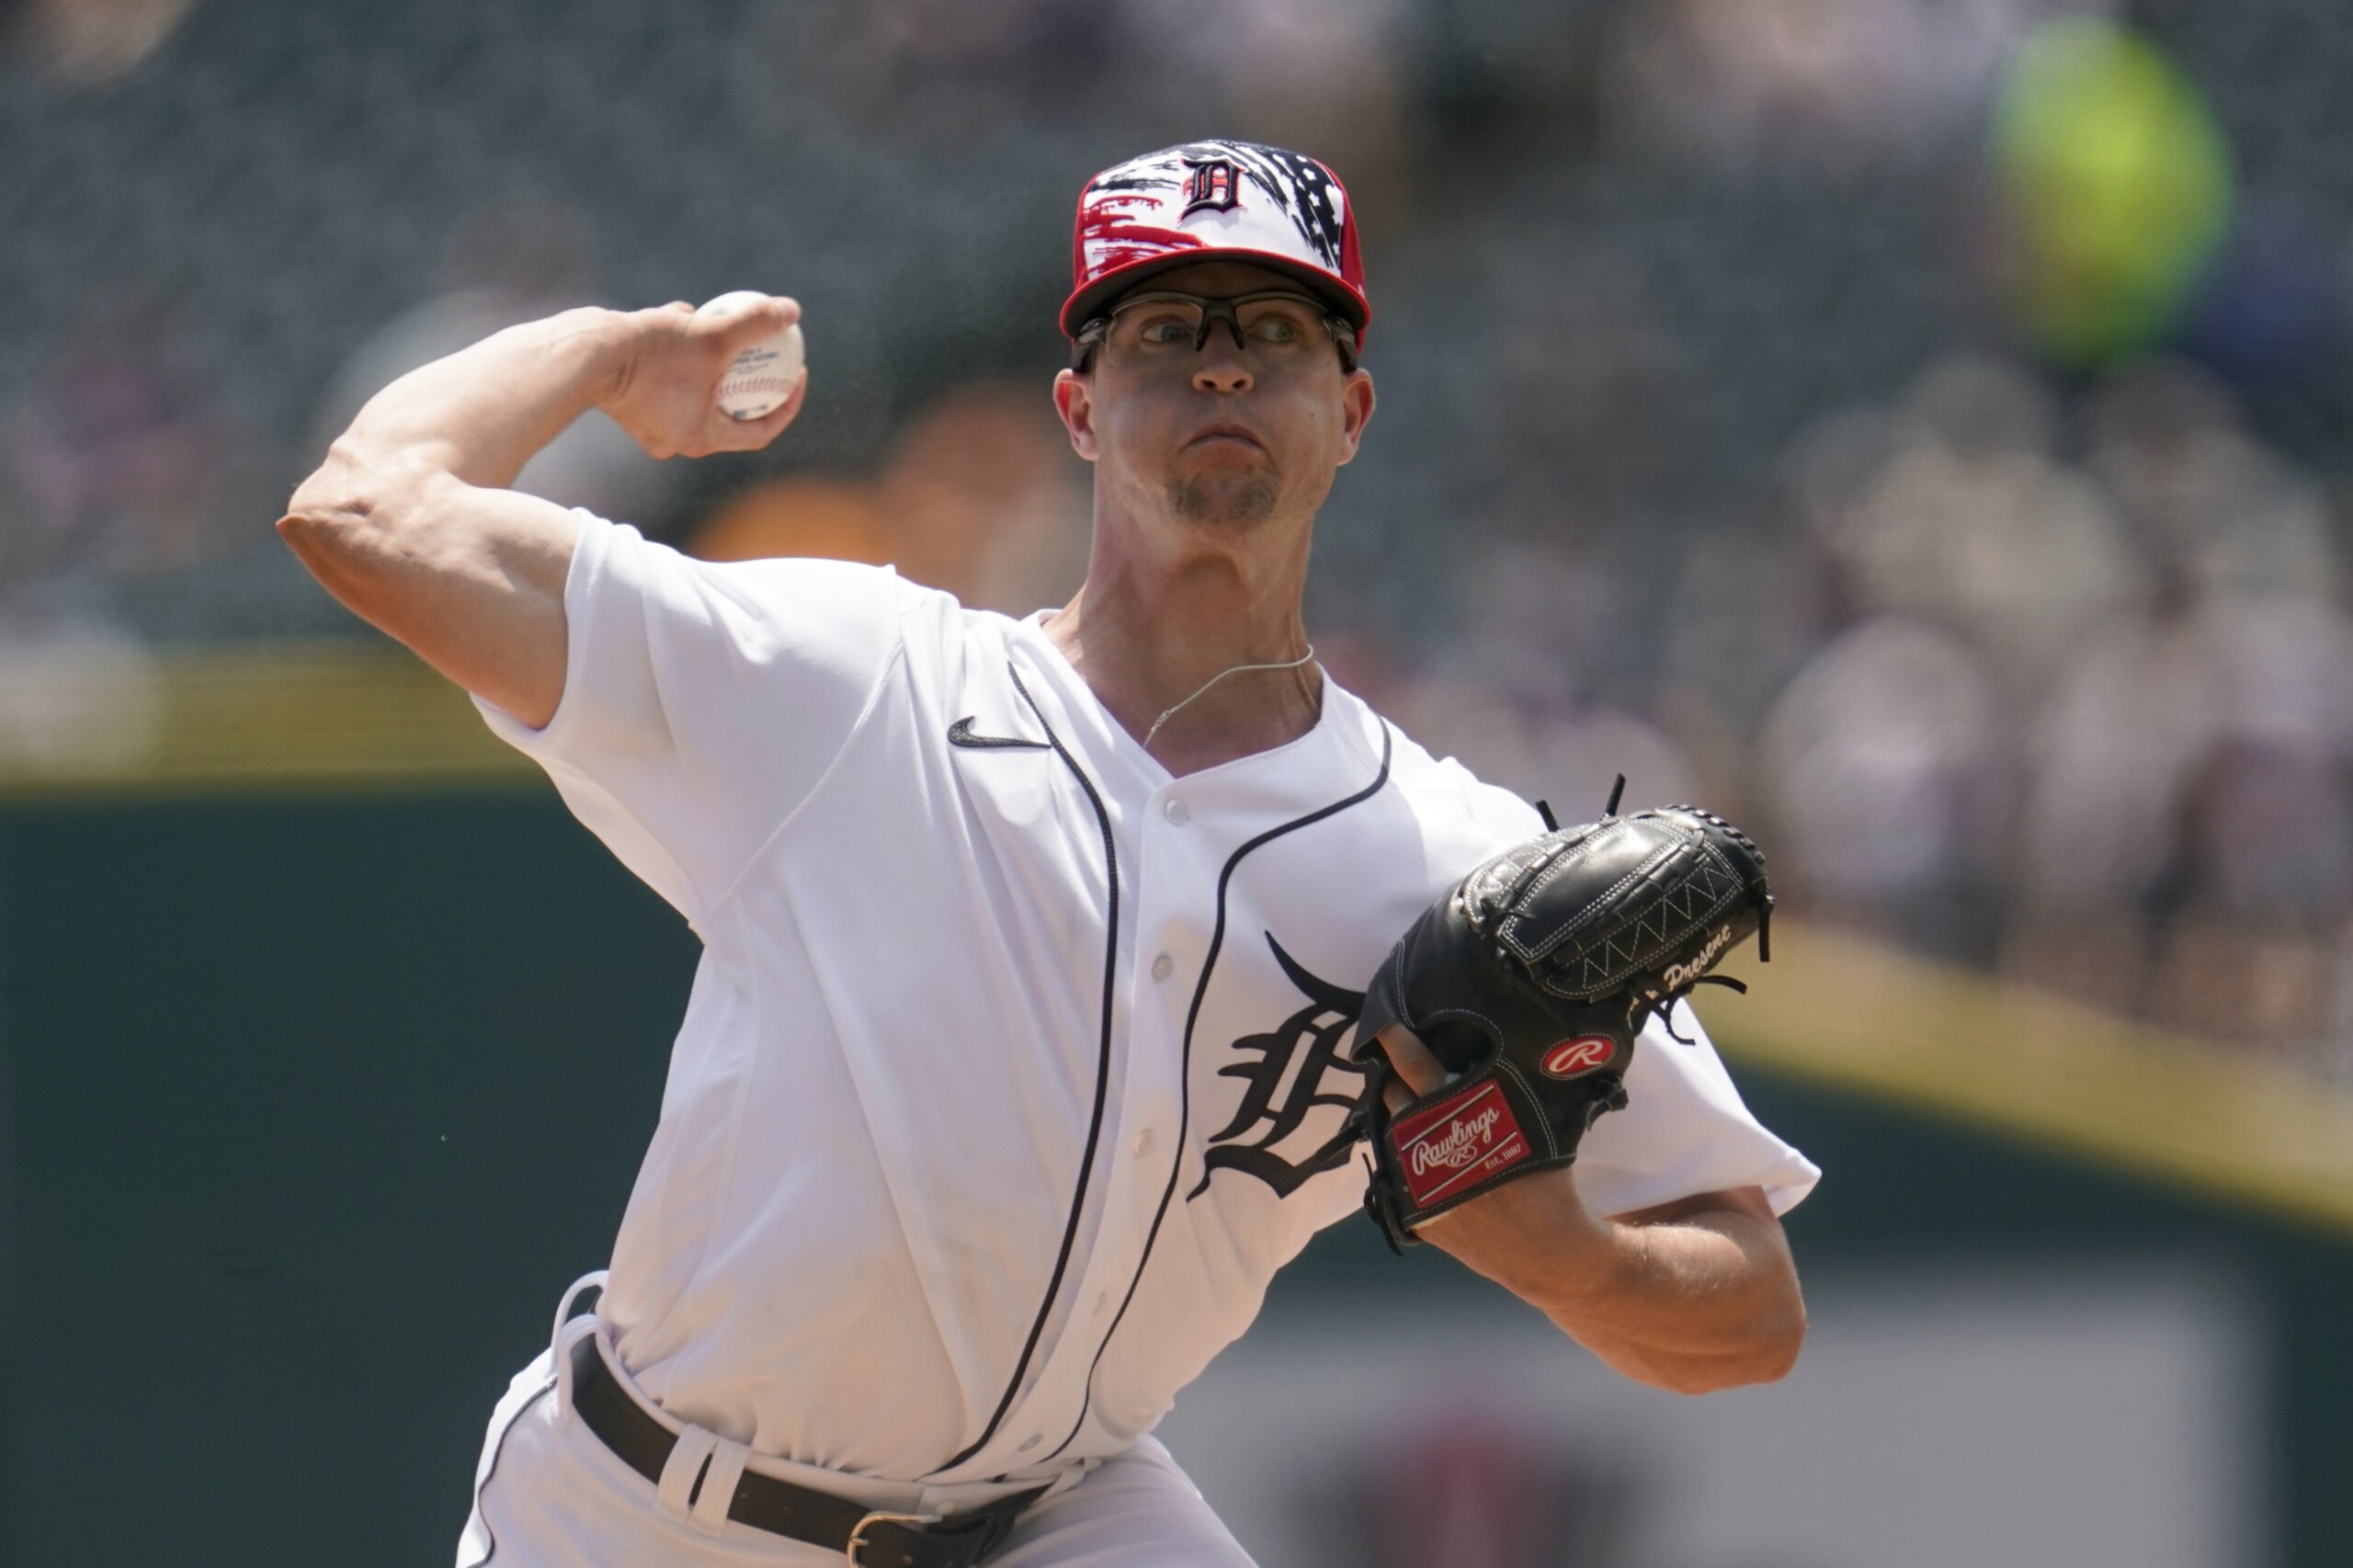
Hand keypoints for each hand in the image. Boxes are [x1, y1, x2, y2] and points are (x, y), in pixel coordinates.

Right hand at [596, 297, 807, 459]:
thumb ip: (754, 324)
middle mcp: (675, 438)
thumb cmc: (651, 352)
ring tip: (724, 325)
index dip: (786, 403)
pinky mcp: (630, 400)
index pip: (760, 430)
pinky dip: (680, 349)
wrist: (583, 353)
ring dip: (712, 358)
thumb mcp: (713, 336)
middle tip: (766, 351)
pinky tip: (684, 313)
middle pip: (728, 410)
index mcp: (701, 438)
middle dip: (749, 380)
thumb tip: (791, 311)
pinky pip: (667, 375)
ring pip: (695, 388)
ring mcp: (649, 422)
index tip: (796, 372)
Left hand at [1369, 1021, 1612, 1279]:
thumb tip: (1474, 1056)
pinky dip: (1405, 1159)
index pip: (1419, 1069)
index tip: (1385, 1025)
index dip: (1399, 1044)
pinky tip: (1418, 1151)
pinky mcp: (1416, 1215)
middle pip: (1396, 1100)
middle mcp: (1432, 1148)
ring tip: (1404, 1106)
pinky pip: (1397, 1176)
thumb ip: (1496, 1094)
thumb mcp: (1529, 1124)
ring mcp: (1419, 1184)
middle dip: (1391, 1079)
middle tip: (1392, 1065)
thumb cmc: (1546, 1182)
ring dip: (1397, 1119)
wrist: (1548, 1249)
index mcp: (1462, 1119)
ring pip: (1392, 1137)